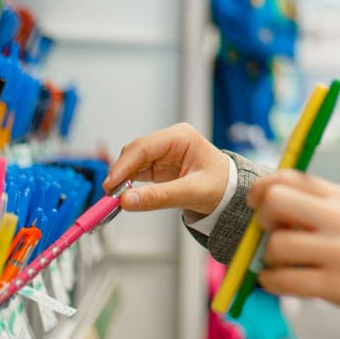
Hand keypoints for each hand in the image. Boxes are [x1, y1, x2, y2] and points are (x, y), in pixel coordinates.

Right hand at [103, 123, 229, 215]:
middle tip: (109, 196)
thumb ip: (159, 197)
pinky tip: (123, 195)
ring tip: (113, 198)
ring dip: (122, 179)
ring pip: (133, 161)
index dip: (124, 165)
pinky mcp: (159, 164)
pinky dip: (128, 183)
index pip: (144, 147)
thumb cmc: (220, 186)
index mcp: (181, 137)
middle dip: (120, 173)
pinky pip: (137, 171)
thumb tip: (127, 201)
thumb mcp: (192, 193)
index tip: (110, 184)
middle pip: (135, 152)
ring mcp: (163, 151)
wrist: (230, 192)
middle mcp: (170, 140)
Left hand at [247, 169, 339, 315]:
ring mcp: (336, 253)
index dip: (262, 187)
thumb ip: (315, 199)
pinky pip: (284, 281)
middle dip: (262, 218)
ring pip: (277, 245)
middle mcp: (338, 219)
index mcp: (339, 196)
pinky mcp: (334, 286)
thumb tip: (267, 198)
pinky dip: (270, 281)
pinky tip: (277, 280)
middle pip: (276, 202)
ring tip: (277, 262)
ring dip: (266, 256)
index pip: (289, 177)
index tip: (255, 200)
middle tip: (268, 231)